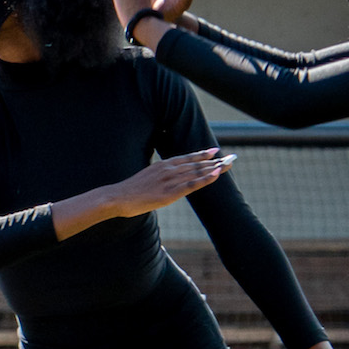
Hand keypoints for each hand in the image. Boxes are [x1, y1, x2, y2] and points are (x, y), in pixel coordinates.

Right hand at [104, 148, 231, 218]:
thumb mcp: (146, 179)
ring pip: (197, 172)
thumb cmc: (129, 191)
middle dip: (216, 161)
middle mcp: (168, 169)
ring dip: (215, 168)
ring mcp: (169, 180)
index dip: (202, 155)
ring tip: (229, 164)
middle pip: (197, 164)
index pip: (187, 158)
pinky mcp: (170, 193)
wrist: (117, 197)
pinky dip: (206, 178)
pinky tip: (217, 174)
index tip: (215, 151)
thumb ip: (159, 177)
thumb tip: (166, 180)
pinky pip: (192, 184)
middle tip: (231, 158)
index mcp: (162, 165)